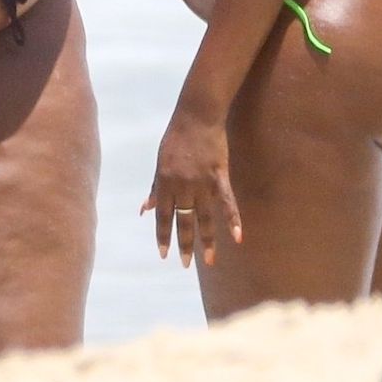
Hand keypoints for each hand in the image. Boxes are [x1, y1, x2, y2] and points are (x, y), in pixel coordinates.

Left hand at [141, 109, 242, 267]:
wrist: (197, 115)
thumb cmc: (175, 138)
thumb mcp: (160, 163)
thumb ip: (155, 189)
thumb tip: (144, 209)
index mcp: (165, 182)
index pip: (162, 216)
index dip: (163, 236)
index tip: (163, 254)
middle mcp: (182, 185)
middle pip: (183, 221)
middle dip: (184, 244)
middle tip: (184, 265)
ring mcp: (202, 182)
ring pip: (205, 217)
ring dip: (207, 240)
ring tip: (209, 261)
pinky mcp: (220, 176)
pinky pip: (227, 202)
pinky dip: (233, 220)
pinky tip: (238, 237)